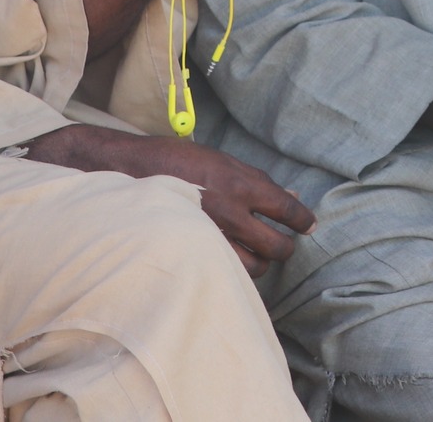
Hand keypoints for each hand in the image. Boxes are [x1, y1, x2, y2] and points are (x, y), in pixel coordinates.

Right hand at [25, 124, 314, 275]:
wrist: (124, 172)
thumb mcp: (220, 160)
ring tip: (255, 256)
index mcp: (241, 183)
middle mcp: (231, 212)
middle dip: (284, 249)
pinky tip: (230, 264)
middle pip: (277, 247)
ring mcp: (211, 236)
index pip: (287, 209)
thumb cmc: (174, 162)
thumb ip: (256, 181)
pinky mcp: (191, 252)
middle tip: (282, 247)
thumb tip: (291, 195)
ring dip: (259, 264)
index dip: (303, 220)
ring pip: (254, 268)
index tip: (308, 226)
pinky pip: (224, 273)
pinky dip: (233, 272)